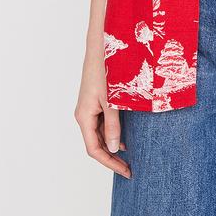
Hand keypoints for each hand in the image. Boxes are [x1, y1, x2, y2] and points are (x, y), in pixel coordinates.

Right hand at [75, 0, 130, 178]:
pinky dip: (113, 130)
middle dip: (112, 156)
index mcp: (84, 116)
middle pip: (96, 143)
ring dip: (113, 144)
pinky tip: (126, 134)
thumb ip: (114, 124)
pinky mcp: (95, 99)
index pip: (94, 149)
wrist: (101, 44)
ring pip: (99, 133)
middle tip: (130, 166)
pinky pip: (102, 122)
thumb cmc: (105, 69)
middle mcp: (84, 114)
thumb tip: (115, 148)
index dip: (109, 163)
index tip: (125, 171)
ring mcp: (89, 107)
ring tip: (131, 154)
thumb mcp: (112, 99)